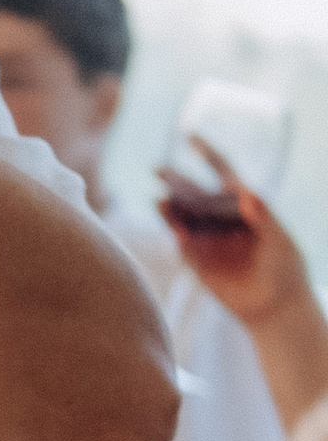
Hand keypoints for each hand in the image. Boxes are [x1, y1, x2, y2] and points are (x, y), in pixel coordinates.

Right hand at [157, 143, 309, 326]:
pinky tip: (170, 221)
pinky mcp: (198, 258)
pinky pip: (182, 239)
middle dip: (177, 181)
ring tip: (160, 198)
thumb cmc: (284, 267)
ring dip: (171, 206)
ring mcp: (208, 237)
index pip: (222, 172)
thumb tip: (249, 193)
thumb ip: (264, 216)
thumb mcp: (280, 239)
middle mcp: (221, 217)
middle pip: (196, 192)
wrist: (273, 304)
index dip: (207, 153)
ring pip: (184, 215)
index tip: (190, 137)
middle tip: (158, 169)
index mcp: (243, 204)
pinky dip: (175, 228)